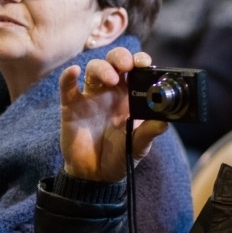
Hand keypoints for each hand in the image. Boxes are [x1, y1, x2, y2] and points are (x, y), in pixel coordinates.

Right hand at [59, 47, 168, 181]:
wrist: (95, 175)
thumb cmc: (120, 157)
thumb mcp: (138, 146)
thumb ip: (149, 132)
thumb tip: (164, 121)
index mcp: (130, 97)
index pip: (135, 70)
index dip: (139, 61)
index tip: (144, 63)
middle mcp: (110, 92)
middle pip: (114, 62)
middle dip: (120, 57)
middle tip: (127, 66)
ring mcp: (90, 97)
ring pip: (93, 68)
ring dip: (102, 67)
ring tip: (111, 79)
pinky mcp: (70, 106)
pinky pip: (67, 86)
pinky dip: (68, 76)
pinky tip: (74, 72)